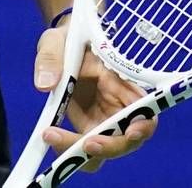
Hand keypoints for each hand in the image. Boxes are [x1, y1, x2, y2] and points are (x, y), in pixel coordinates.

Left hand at [33, 25, 155, 171]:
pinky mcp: (87, 127)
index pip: (146, 113)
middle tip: (84, 144)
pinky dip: (67, 148)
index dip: (143, 127)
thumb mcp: (56, 41)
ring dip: (81, 152)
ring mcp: (103, 121)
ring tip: (51, 136)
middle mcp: (119, 108)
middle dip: (107, 147)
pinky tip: (49, 135)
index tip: (131, 132)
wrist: (63, 47)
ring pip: (102, 150)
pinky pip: (82, 148)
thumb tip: (45, 84)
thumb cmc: (68, 39)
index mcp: (124, 84)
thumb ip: (51, 58)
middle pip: (126, 141)